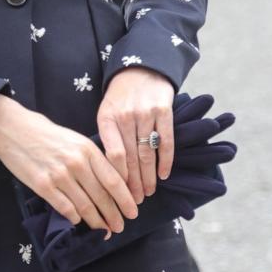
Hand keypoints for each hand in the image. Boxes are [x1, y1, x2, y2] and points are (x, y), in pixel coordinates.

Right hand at [0, 94, 138, 232]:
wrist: (14, 129)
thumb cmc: (47, 134)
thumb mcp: (76, 140)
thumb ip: (92, 159)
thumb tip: (109, 183)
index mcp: (88, 150)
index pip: (114, 180)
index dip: (125, 200)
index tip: (132, 212)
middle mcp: (77, 164)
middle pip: (102, 196)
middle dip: (114, 215)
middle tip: (120, 227)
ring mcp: (59, 176)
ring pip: (85, 206)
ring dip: (96, 221)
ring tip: (104, 231)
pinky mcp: (43, 185)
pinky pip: (65, 207)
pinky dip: (75, 217)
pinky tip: (79, 222)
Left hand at [97, 66, 174, 202]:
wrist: (140, 68)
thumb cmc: (120, 97)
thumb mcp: (106, 113)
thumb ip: (107, 138)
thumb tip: (107, 172)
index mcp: (107, 119)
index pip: (113, 155)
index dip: (118, 177)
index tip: (119, 194)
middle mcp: (126, 116)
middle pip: (131, 158)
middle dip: (133, 183)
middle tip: (135, 202)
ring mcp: (146, 113)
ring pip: (147, 153)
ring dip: (149, 176)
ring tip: (149, 193)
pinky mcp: (164, 110)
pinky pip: (166, 141)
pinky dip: (165, 160)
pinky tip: (164, 175)